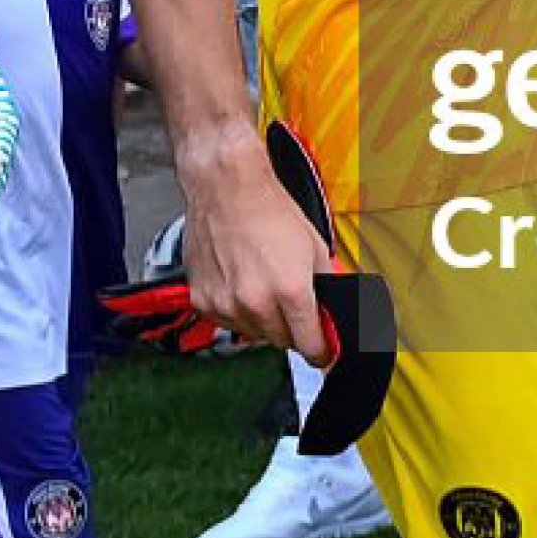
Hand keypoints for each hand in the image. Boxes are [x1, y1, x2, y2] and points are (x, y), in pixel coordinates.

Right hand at [177, 125, 331, 364]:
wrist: (226, 187)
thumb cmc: (267, 208)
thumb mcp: (313, 244)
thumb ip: (326, 283)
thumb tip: (333, 309)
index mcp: (290, 290)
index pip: (311, 345)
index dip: (321, 349)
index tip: (322, 350)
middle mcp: (257, 303)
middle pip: (282, 341)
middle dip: (291, 327)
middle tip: (289, 300)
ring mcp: (227, 304)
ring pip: (254, 334)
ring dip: (262, 319)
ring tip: (261, 282)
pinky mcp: (203, 300)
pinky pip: (227, 321)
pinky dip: (236, 309)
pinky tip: (239, 281)